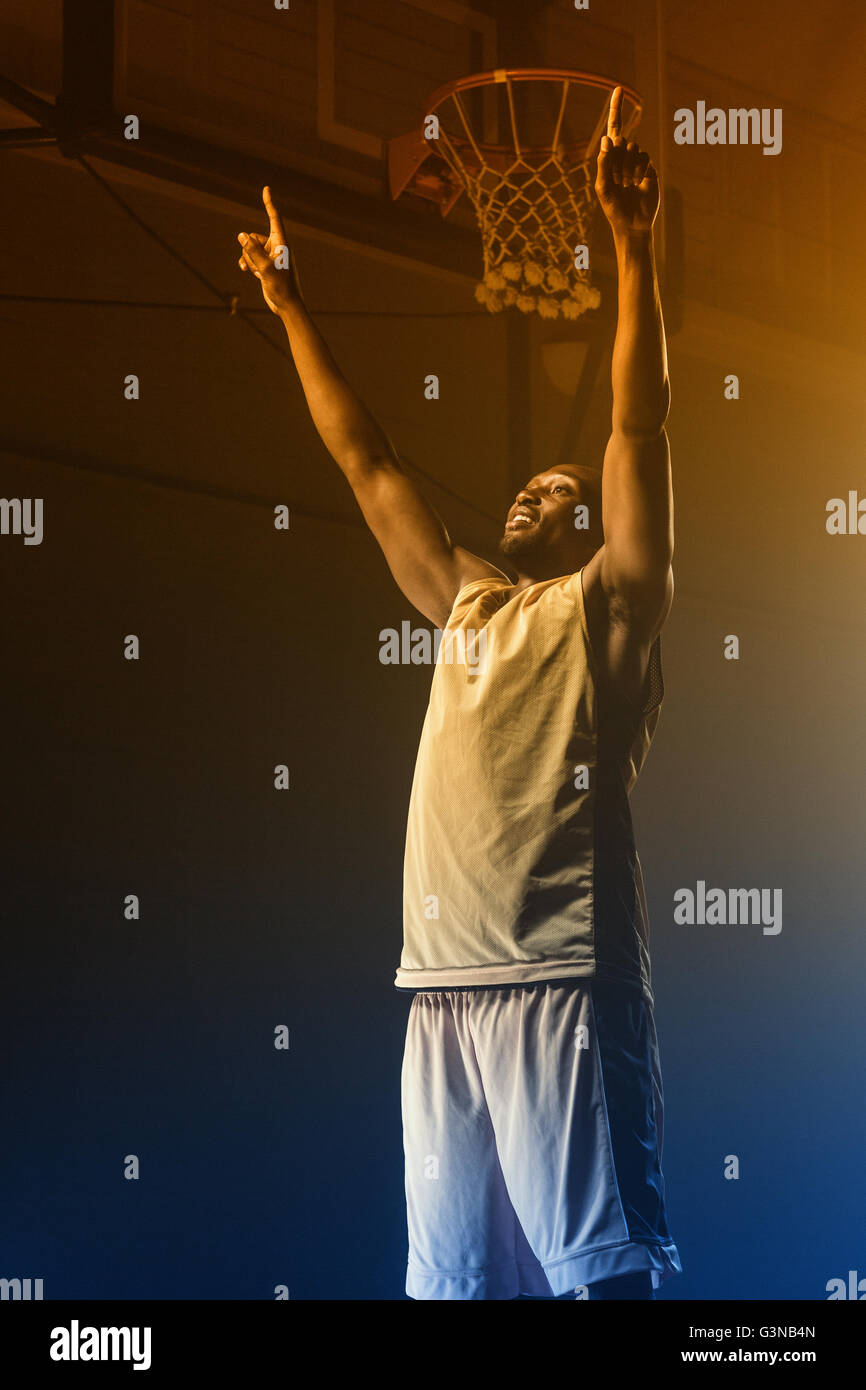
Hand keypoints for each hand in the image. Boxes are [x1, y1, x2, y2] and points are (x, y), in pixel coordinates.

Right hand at [237, 186, 301, 313]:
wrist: (286, 305)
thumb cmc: (281, 287)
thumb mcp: (265, 269)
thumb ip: (252, 251)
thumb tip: (241, 235)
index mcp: (282, 243)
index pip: (274, 218)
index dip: (269, 204)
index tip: (266, 189)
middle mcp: (276, 247)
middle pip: (254, 237)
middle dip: (250, 249)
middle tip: (258, 265)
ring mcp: (270, 256)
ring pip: (250, 248)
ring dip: (248, 258)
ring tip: (256, 271)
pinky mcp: (265, 265)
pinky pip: (250, 257)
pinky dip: (247, 262)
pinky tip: (246, 271)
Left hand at [595, 87, 658, 237]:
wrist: (632, 223)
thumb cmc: (613, 207)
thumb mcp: (602, 186)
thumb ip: (603, 163)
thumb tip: (608, 138)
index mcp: (610, 156)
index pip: (614, 128)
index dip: (616, 108)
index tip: (619, 89)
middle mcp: (624, 154)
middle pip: (622, 141)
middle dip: (617, 162)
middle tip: (617, 182)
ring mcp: (638, 160)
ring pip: (634, 148)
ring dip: (628, 169)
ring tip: (626, 185)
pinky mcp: (650, 167)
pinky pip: (644, 158)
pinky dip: (639, 171)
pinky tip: (637, 184)